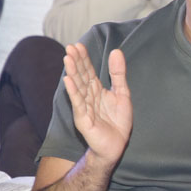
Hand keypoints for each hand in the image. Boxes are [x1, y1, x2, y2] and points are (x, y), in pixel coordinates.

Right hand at [61, 44, 132, 165]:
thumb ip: (118, 74)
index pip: (88, 71)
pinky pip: (78, 103)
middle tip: (70, 47)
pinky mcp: (83, 119)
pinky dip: (73, 92)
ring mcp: (84, 107)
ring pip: (77, 87)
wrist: (116, 145)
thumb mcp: (122, 94)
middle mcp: (88, 96)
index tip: (78, 45)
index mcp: (96, 90)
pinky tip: (68, 80)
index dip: (84, 58)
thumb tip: (116, 51)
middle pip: (81, 76)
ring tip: (67, 58)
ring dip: (72, 73)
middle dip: (76, 62)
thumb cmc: (118, 121)